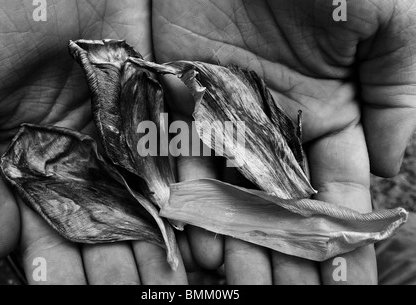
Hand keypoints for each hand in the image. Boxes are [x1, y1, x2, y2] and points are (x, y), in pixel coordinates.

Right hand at [0, 0, 186, 284]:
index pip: (51, 229)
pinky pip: (181, 153)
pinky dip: (193, 192)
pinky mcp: (160, 102)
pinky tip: (205, 232)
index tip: (75, 298)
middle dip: (121, 267)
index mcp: (36, 156)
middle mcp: (85, 151)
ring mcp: (125, 130)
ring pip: (148, 199)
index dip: (62, 269)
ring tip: (176, 283)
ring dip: (162, 242)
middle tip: (141, 298)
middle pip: (107, 223)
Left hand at [153, 0, 415, 283]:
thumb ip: (399, 91)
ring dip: (236, 239)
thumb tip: (391, 162)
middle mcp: (277, 121)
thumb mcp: (391, 20)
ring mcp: (227, 113)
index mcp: (330, 110)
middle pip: (280, 202)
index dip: (341, 237)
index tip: (343, 283)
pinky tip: (197, 242)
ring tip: (239, 287)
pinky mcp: (183, 97)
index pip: (339, 190)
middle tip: (283, 298)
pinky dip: (190, 200)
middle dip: (284, 251)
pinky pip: (184, 157)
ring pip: (231, 190)